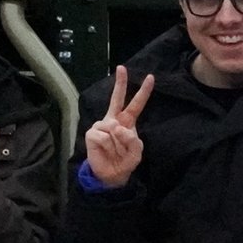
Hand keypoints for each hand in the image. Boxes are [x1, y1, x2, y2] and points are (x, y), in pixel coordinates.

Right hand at [85, 67, 155, 188]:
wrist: (110, 175)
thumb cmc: (124, 161)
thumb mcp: (136, 153)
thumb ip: (133, 141)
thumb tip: (117, 127)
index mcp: (127, 122)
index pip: (136, 105)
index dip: (143, 92)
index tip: (150, 77)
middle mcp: (113, 120)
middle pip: (117, 99)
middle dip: (120, 83)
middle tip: (122, 68)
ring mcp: (101, 125)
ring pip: (113, 127)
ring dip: (117, 143)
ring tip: (114, 151)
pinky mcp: (91, 133)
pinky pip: (103, 136)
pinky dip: (107, 146)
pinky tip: (105, 150)